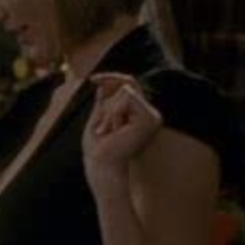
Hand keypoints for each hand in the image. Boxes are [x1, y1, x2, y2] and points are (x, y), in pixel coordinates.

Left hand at [82, 72, 162, 194]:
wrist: (102, 166)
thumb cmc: (98, 150)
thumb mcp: (98, 120)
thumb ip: (104, 103)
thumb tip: (103, 85)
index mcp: (140, 116)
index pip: (129, 86)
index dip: (112, 78)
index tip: (91, 80)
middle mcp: (151, 115)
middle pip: (126, 86)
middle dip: (107, 104)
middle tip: (102, 130)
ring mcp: (153, 117)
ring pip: (125, 91)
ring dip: (109, 110)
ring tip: (108, 132)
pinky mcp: (149, 118)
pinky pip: (127, 96)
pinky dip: (113, 111)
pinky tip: (113, 130)